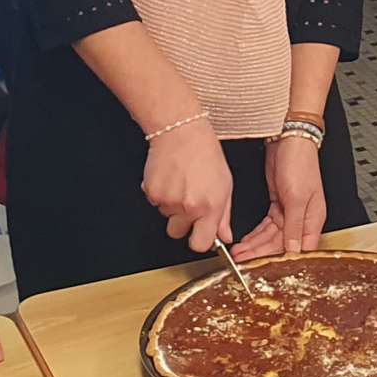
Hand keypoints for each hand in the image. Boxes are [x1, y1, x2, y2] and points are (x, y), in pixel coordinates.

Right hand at [143, 120, 232, 253]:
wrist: (181, 132)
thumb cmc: (205, 154)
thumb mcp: (225, 184)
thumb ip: (224, 215)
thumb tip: (225, 236)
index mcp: (210, 207)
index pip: (200, 244)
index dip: (198, 240)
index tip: (199, 233)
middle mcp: (189, 207)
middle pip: (177, 233)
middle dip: (181, 222)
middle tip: (187, 201)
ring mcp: (168, 201)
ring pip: (165, 216)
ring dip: (171, 204)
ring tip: (180, 182)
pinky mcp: (151, 192)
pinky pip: (154, 202)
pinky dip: (159, 193)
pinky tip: (169, 178)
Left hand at [234, 136, 327, 259]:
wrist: (289, 139)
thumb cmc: (300, 161)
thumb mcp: (296, 197)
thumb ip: (294, 226)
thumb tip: (295, 250)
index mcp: (313, 219)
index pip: (300, 249)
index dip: (283, 260)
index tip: (264, 268)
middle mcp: (303, 217)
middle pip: (282, 244)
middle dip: (261, 253)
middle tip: (242, 260)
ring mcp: (290, 211)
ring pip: (271, 236)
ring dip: (255, 245)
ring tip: (239, 252)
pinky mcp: (278, 204)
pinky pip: (266, 226)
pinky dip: (256, 234)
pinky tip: (246, 240)